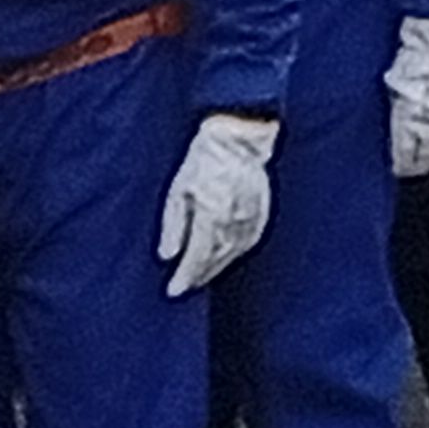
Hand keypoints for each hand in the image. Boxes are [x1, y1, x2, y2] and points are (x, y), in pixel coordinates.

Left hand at [156, 112, 276, 296]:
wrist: (240, 136)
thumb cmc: (204, 157)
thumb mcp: (179, 187)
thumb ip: (173, 224)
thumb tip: (167, 256)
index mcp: (212, 217)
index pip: (197, 259)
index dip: (184, 278)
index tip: (172, 291)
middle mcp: (235, 224)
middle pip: (215, 262)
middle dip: (198, 276)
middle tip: (183, 285)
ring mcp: (252, 221)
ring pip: (232, 255)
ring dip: (215, 268)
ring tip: (200, 275)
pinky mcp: (262, 215)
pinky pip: (246, 244)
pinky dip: (232, 254)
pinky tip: (223, 256)